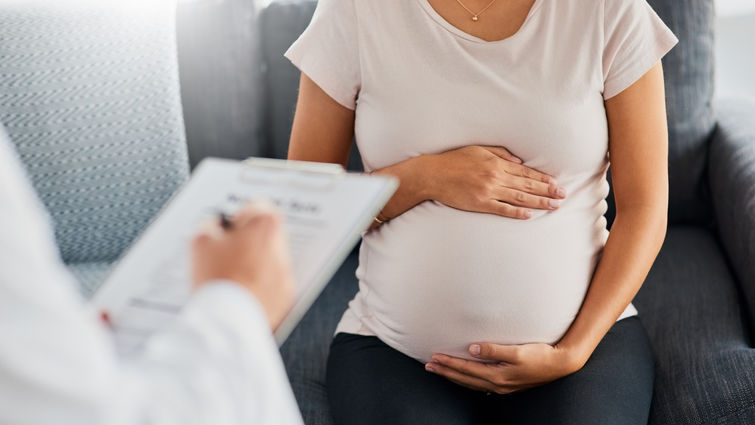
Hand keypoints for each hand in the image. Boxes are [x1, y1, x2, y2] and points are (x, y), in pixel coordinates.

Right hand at [191, 201, 294, 329]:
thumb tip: (216, 226)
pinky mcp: (285, 298)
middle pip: (265, 235)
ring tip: (228, 277)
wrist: (229, 322)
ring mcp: (285, 274)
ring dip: (252, 264)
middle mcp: (282, 247)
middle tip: (224, 254)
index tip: (226, 230)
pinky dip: (258, 287)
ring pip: (268, 261)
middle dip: (246, 241)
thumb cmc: (216, 278)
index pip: (256, 207)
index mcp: (265, 225)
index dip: (237, 217)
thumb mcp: (200, 240)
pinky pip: (271, 285)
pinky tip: (238, 294)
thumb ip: (210, 224)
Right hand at [425, 146, 565, 218]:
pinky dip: (516, 213)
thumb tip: (519, 161)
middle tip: (563, 196)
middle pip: (527, 186)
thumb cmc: (454, 160)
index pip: (525, 172)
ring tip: (553, 206)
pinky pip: (502, 209)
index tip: (556, 183)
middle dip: (547, 191)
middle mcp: (496, 177)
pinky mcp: (480, 204)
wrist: (434, 175)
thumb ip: (500, 154)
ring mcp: (488, 192)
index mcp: (496, 163)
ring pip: (519, 198)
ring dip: (538, 202)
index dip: (543, 179)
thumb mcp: (479, 150)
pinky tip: (529, 215)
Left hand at [425, 342, 582, 393]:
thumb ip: (494, 349)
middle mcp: (497, 384)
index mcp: (498, 376)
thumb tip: (472, 348)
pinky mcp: (507, 384)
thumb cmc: (540, 355)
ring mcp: (502, 386)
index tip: (434, 357)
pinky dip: (467, 379)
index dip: (449, 363)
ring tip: (440, 370)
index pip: (466, 370)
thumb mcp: (517, 351)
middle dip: (446, 371)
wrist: (561, 364)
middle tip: (429, 365)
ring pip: (471, 383)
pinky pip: (480, 384)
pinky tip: (463, 376)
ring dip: (454, 376)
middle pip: (465, 378)